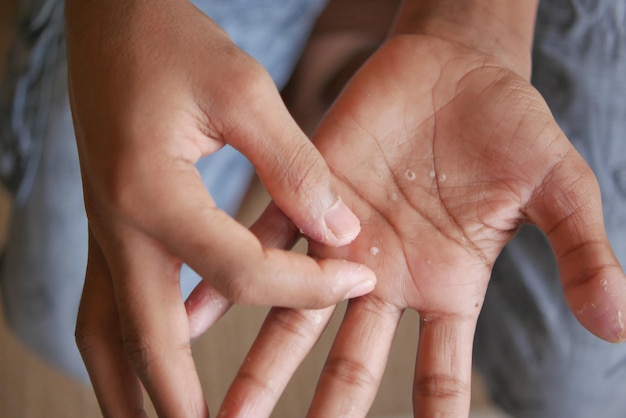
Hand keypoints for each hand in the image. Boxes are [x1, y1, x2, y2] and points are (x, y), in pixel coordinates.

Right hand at [65, 1, 375, 415]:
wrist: (110, 21)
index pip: (242, 272)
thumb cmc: (174, 43)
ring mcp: (103, 232)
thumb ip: (293, 165)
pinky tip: (147, 364)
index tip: (360, 278)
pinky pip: (103, 307)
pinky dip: (121, 350)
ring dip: (136, 393)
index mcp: (153, 194)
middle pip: (150, 342)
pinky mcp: (106, 225)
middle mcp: (118, 227)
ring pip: (106, 339)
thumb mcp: (243, 91)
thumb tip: (339, 228)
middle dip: (185, 401)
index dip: (309, 284)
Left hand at [220, 35, 625, 416]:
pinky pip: (264, 242)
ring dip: (262, 366)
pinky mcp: (311, 197)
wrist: (457, 67)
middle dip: (321, 412)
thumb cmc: (511, 126)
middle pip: (350, 363)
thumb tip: (619, 326)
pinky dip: (231, 278)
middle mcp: (389, 278)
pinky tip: (194, 311)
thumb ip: (583, 253)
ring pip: (296, 315)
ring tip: (226, 413)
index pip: (438, 377)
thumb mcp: (559, 188)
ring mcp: (345, 241)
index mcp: (449, 288)